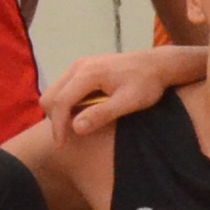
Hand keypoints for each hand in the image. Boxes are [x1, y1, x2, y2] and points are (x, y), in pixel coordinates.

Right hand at [47, 45, 199, 136]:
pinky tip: (84, 113)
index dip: (57, 126)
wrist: (159, 64)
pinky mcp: (84, 68)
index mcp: (88, 73)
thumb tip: (75, 128)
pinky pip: (64, 88)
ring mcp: (80, 65)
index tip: (61, 145)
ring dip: (60, 111)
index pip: (60, 102)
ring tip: (79, 125)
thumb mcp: (129, 102)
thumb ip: (102, 114)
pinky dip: (66, 103)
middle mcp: (79, 66)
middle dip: (55, 119)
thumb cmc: (147, 84)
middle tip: (69, 137)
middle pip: (50, 96)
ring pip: (55, 92)